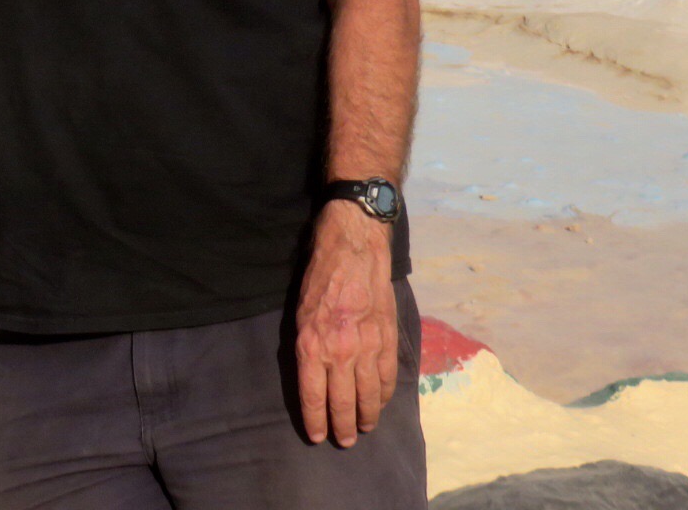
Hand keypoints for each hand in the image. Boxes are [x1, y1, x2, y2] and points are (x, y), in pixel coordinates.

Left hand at [294, 200, 397, 446]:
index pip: (313, 397)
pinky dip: (385, 394)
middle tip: (345, 441)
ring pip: (369, 396)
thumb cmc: (319, 275)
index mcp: (312, 345)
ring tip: (364, 427)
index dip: (316, 422)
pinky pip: (388, 376)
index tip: (318, 436)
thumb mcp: (299, 311)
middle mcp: (340, 351)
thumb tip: (311, 375)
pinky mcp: (388, 337)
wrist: (353, 246)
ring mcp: (368, 346)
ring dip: (367, 416)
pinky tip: (381, 402)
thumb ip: (307, 345)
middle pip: (342, 403)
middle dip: (343, 427)